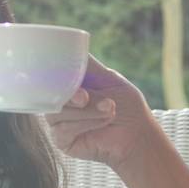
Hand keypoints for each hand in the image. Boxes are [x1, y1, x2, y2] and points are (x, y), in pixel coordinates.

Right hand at [45, 54, 164, 171]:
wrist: (137, 135)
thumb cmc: (126, 106)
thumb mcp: (108, 78)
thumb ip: (87, 66)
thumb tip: (70, 47)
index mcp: (69, 84)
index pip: (52, 73)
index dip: (57, 72)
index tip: (69, 74)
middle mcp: (60, 101)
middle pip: (51, 92)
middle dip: (72, 94)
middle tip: (86, 97)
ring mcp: (58, 121)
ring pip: (58, 111)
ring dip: (87, 110)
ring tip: (110, 110)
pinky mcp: (61, 140)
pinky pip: (64, 128)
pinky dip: (86, 123)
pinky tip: (103, 123)